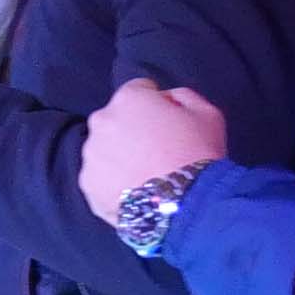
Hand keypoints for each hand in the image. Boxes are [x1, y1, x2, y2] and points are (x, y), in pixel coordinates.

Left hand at [76, 78, 230, 222]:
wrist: (186, 203)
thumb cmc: (199, 154)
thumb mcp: (206, 114)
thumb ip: (182, 96)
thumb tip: (166, 99)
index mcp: (129, 99)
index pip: (139, 91)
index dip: (156, 106)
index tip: (168, 123)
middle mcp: (102, 122)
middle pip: (117, 121)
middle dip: (133, 131)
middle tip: (157, 152)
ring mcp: (91, 155)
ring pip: (105, 150)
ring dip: (120, 157)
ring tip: (146, 177)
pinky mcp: (88, 184)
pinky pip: (101, 178)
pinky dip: (114, 184)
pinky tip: (135, 192)